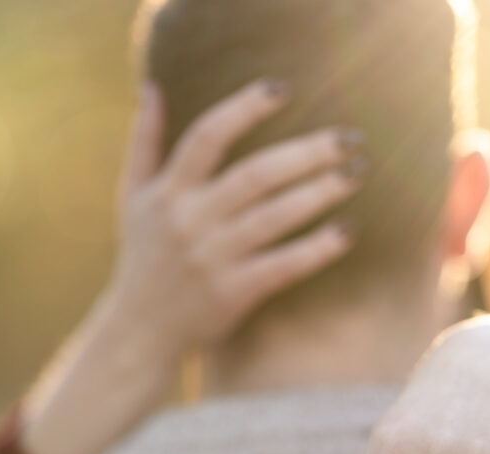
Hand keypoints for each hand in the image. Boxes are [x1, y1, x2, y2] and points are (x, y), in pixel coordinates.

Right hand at [20, 78, 364, 453]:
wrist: (139, 332)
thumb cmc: (143, 257)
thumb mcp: (132, 197)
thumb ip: (144, 141)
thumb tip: (153, 85)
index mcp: (168, 191)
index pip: (208, 136)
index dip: (245, 108)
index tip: (284, 88)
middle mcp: (190, 220)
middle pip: (255, 174)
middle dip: (307, 152)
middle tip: (351, 137)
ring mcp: (212, 258)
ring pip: (274, 217)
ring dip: (320, 192)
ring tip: (357, 174)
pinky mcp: (232, 294)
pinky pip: (283, 265)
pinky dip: (317, 248)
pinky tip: (348, 231)